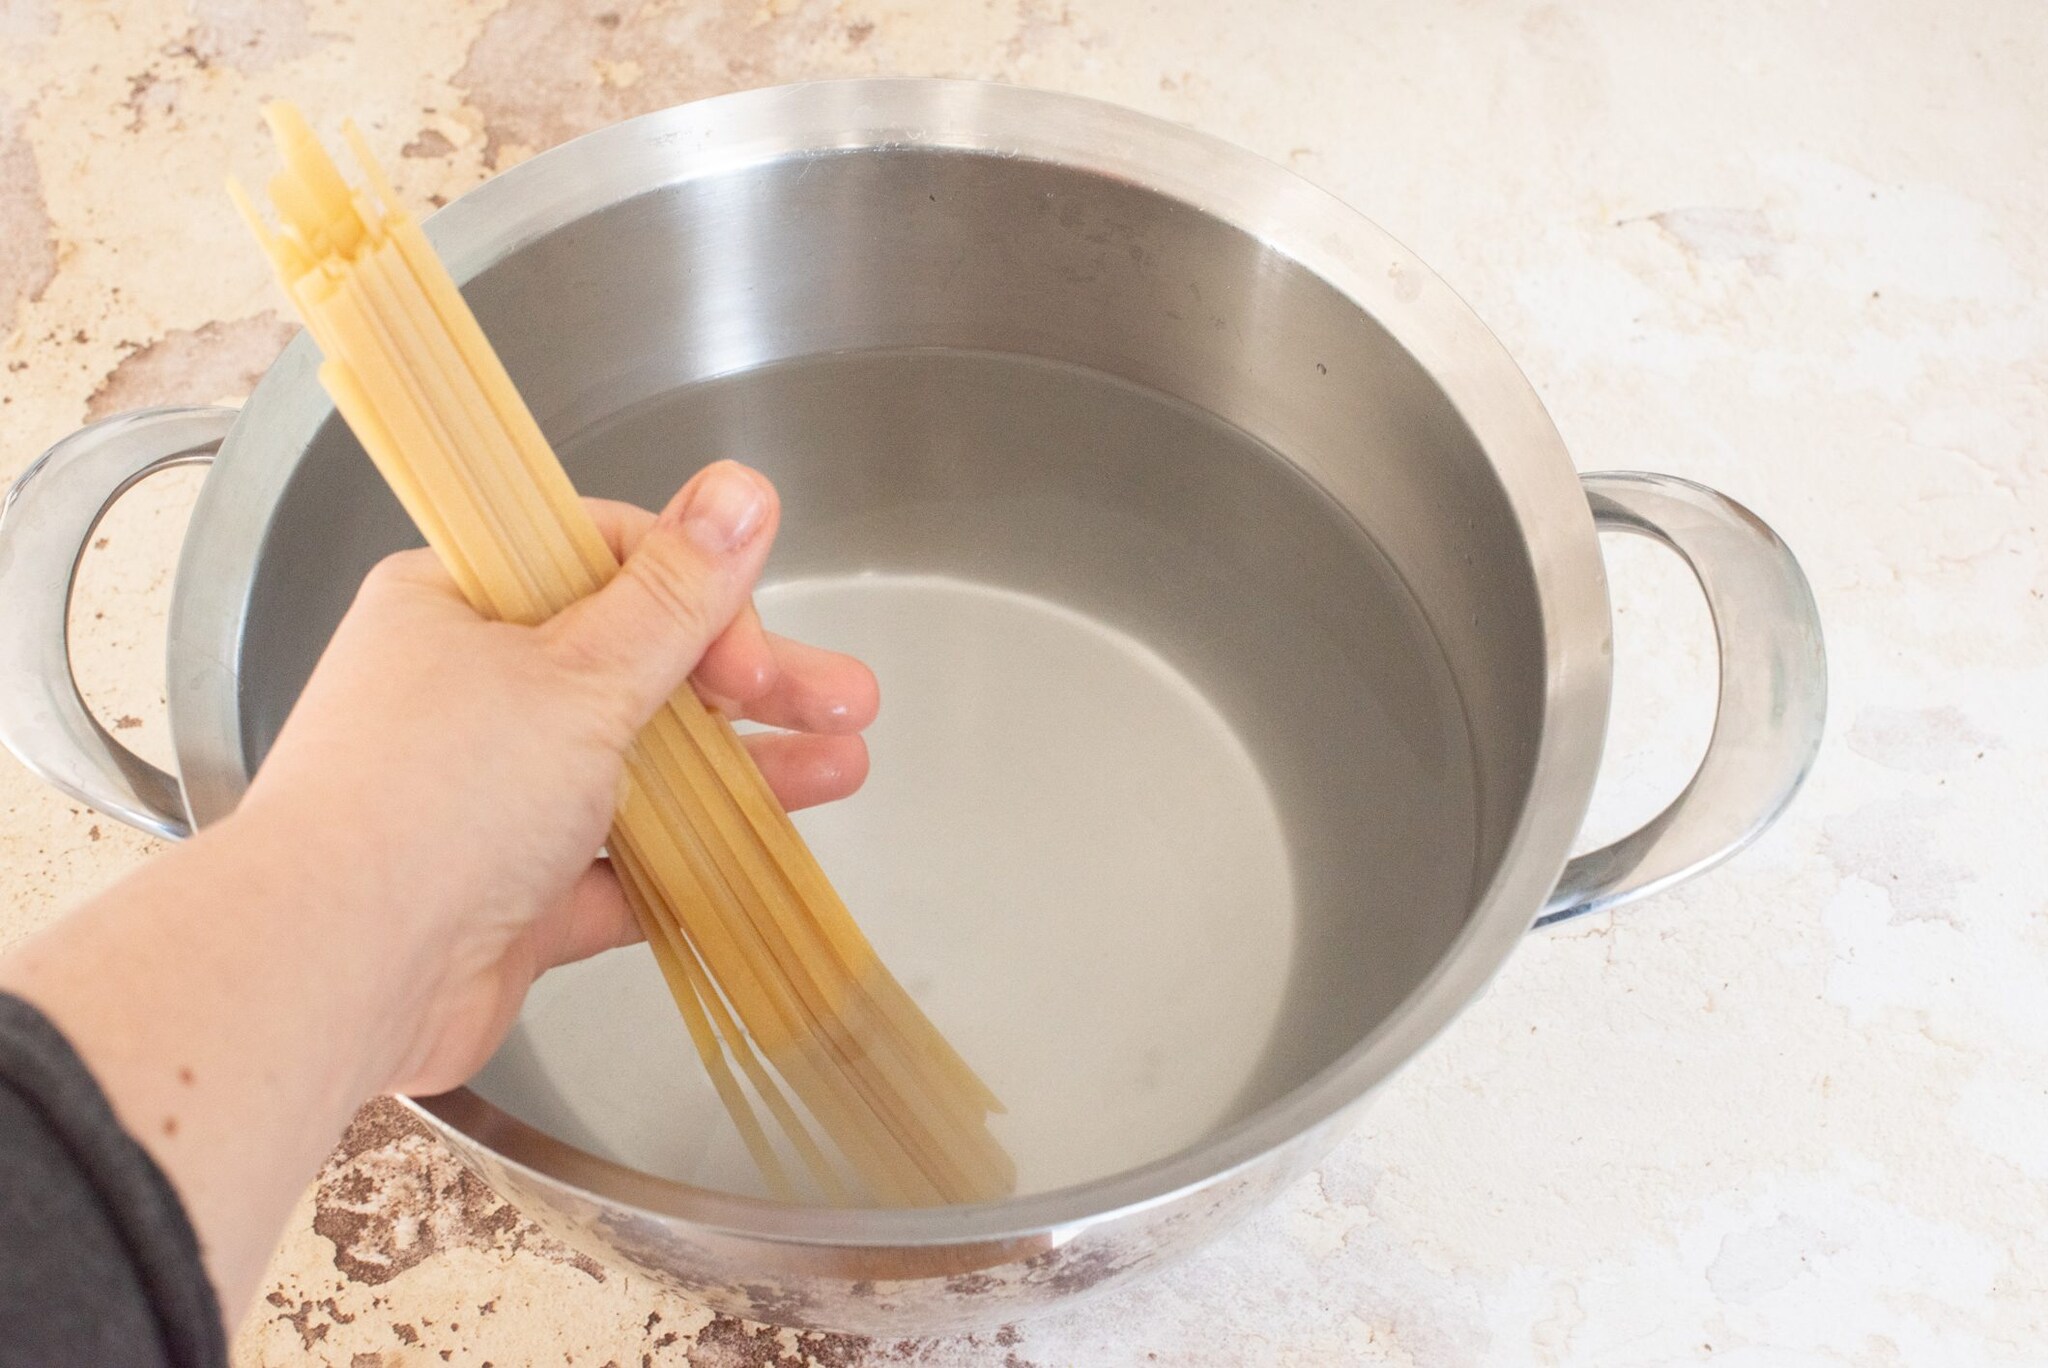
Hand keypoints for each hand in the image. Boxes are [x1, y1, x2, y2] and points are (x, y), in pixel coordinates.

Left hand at [236, 460, 877, 1096]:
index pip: (603, 562)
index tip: (747, 649)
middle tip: (846, 697)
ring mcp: (495, 799)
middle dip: (753, 683)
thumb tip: (743, 491)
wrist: (333, 973)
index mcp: (463, 606)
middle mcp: (474, 694)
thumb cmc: (435, 798)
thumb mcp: (579, 675)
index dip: (693, 592)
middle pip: (641, 667)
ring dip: (745, 769)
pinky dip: (694, 864)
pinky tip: (771, 858)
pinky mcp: (516, 894)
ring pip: (645, 769)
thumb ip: (677, 596)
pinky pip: (624, 868)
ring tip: (844, 767)